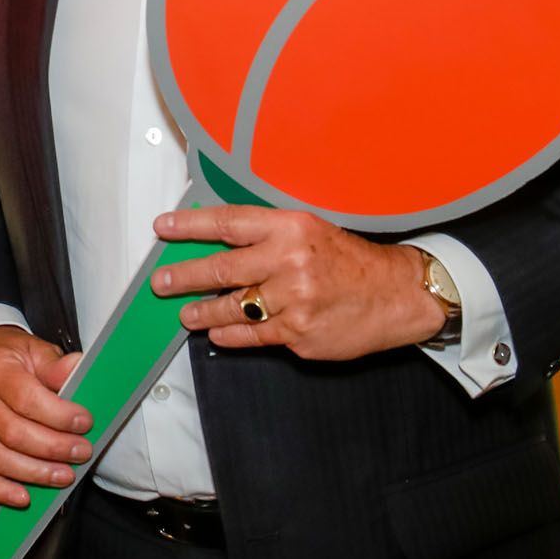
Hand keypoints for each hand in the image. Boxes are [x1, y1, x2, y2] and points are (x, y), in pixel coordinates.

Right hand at [0, 327, 90, 508]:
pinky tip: (26, 498)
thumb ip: (56, 365)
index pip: (26, 398)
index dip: (58, 415)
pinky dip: (2, 491)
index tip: (84, 423)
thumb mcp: (36, 351)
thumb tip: (77, 367)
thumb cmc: (13, 357)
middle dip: (53, 448)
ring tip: (65, 475)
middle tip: (82, 452)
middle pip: (14, 433)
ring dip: (35, 473)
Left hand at [152, 207, 444, 358]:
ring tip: (186, 314)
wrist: (398, 295)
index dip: (190, 226)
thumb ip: (267, 235)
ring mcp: (293, 300)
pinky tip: (218, 334)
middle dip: (184, 276)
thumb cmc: (350, 261)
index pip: (227, 223)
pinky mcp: (299, 333)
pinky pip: (254, 335)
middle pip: (221, 268)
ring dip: (202, 312)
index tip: (163, 229)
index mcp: (289, 227)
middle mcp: (288, 261)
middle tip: (161, 281)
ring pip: (232, 307)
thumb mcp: (310, 231)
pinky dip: (231, 335)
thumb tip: (218, 241)